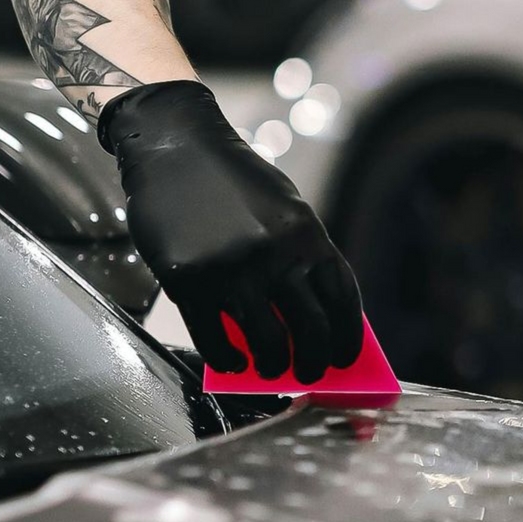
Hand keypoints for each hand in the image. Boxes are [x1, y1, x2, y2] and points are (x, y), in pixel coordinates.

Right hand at [99, 80, 362, 379]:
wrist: (175, 146)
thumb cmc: (231, 183)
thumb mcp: (282, 209)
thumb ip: (298, 258)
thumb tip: (310, 324)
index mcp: (306, 234)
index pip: (342, 300)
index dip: (348, 337)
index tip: (345, 358)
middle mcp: (274, 253)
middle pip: (311, 331)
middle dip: (314, 364)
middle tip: (309, 374)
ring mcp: (231, 269)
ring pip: (267, 344)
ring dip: (273, 368)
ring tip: (270, 370)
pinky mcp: (189, 280)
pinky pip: (215, 340)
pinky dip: (228, 360)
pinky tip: (233, 361)